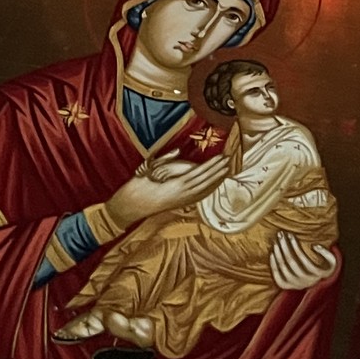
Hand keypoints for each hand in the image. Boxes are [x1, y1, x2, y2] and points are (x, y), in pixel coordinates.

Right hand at [105, 151, 228, 227]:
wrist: (130, 207)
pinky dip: (209, 190)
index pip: (199, 174)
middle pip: (205, 182)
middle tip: (230, 160)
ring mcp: (182, 201)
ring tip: (227, 171)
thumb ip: (164, 160)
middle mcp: (182, 195)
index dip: (212, 166)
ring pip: (204, 190)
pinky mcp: (180, 204)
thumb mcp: (147, 169)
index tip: (222, 158)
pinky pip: (199, 196)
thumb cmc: (137, 186)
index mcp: (175, 186)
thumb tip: (177, 151)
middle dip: (218, 171)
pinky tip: (214, 185)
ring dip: (216, 180)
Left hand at [269, 233, 337, 290]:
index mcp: (317, 274)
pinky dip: (274, 266)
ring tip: (276, 242)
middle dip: (285, 246)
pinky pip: (278, 277)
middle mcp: (307, 282)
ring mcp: (296, 285)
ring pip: (284, 269)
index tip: (291, 234)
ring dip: (278, 254)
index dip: (295, 246)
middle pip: (292, 262)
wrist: (319, 286)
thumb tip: (315, 246)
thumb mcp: (332, 261)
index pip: (303, 258)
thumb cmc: (325, 268)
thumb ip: (327, 252)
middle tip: (280, 234)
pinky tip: (272, 254)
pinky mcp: (288, 287)